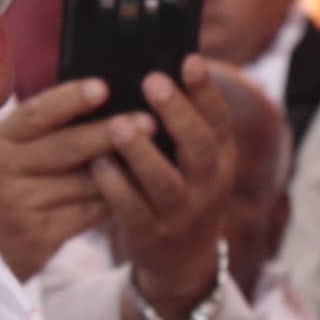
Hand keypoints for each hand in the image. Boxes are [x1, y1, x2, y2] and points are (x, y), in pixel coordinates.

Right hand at [0, 77, 143, 279]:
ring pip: (86, 183)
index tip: (102, 87)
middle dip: (110, 133)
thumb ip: (39, 135)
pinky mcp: (41, 236)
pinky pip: (89, 213)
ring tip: (154, 155)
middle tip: (149, 121)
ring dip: (122, 170)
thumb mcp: (1, 155)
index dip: (70, 99)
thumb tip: (101, 104)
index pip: (36, 114)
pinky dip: (114, 200)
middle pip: (67, 147)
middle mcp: (6, 171)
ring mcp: (23, 206)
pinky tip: (135, 190)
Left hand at [88, 60, 239, 310]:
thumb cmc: (184, 189)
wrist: (183, 260)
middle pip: (199, 147)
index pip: (219, 119)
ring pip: (165, 182)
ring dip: (141, 151)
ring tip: (118, 123)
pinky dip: (115, 185)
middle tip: (153, 80)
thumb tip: (160, 66)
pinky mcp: (150, 234)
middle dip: (177, 113)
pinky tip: (98, 162)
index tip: (190, 59)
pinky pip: (131, 209)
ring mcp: (181, 213)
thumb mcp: (198, 160)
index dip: (206, 90)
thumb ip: (186, 123)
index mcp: (221, 158)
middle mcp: (208, 185)